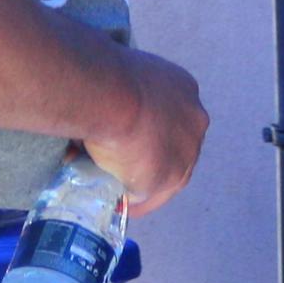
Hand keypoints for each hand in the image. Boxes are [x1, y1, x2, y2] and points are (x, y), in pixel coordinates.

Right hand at [88, 48, 206, 210]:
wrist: (110, 93)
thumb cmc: (104, 75)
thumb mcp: (116, 77)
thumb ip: (115, 96)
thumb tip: (89, 113)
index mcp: (182, 87)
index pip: (171, 115)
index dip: (151, 131)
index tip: (133, 141)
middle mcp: (194, 118)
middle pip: (175, 145)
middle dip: (152, 156)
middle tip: (125, 166)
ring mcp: (187, 150)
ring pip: (168, 173)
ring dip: (145, 182)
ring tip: (120, 192)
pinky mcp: (171, 176)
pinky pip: (153, 196)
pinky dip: (138, 202)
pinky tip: (121, 206)